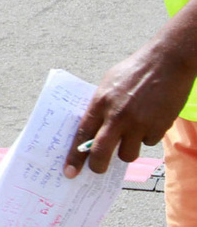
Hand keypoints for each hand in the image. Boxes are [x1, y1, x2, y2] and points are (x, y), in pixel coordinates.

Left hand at [64, 36, 193, 178]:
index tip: (69, 171)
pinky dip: (147, 136)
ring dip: (127, 148)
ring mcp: (139, 124)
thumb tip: (94, 128)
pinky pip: (148, 143)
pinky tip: (149, 118)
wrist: (165, 63)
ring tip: (131, 130)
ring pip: (128, 154)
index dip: (75, 156)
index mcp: (100, 101)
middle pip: (102, 152)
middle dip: (97, 166)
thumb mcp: (108, 83)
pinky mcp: (158, 128)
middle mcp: (117, 116)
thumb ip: (100, 105)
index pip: (83, 134)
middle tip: (96, 170)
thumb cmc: (134, 70)